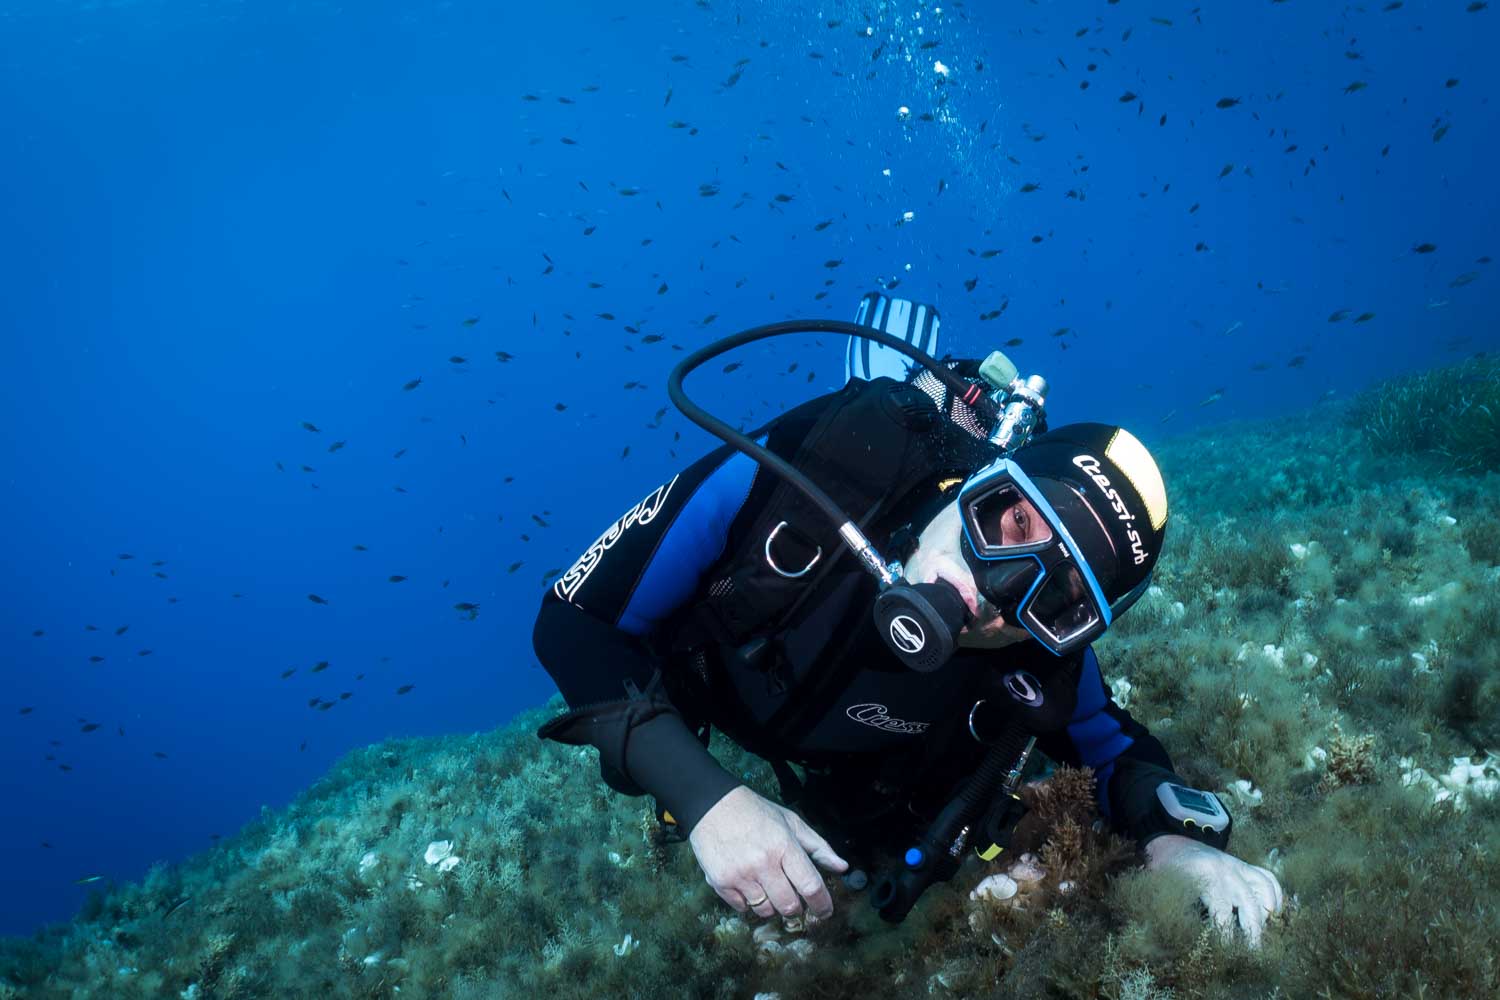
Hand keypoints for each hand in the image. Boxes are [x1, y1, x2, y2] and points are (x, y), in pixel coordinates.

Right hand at [688, 785, 848, 920]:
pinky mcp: (721, 882)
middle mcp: (763, 863)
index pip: (810, 886)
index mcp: (784, 846)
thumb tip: (842, 867)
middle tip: (793, 899)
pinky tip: (748, 884)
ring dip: (771, 906)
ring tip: (767, 886)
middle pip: (789, 906)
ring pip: (765, 911)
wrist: (712, 805)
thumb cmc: (756, 813)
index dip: (822, 904)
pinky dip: (748, 902)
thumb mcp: (791, 822)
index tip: (825, 912)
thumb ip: (818, 847)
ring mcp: (741, 875)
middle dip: (796, 908)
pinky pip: (742, 908)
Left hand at [1143, 834, 1283, 948]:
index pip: (1222, 910)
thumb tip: (1186, 940)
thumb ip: (1176, 911)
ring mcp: (1237, 865)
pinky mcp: (1243, 864)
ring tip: (1263, 934)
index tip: (1228, 953)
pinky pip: (1268, 877)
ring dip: (1266, 913)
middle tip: (1253, 954)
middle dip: (1253, 931)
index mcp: (1203, 874)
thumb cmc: (1166, 869)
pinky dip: (1275, 895)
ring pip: (1263, 889)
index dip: (1226, 935)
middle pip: (1248, 902)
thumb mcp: (1164, 888)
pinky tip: (1273, 913)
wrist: (1170, 842)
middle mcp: (1225, 868)